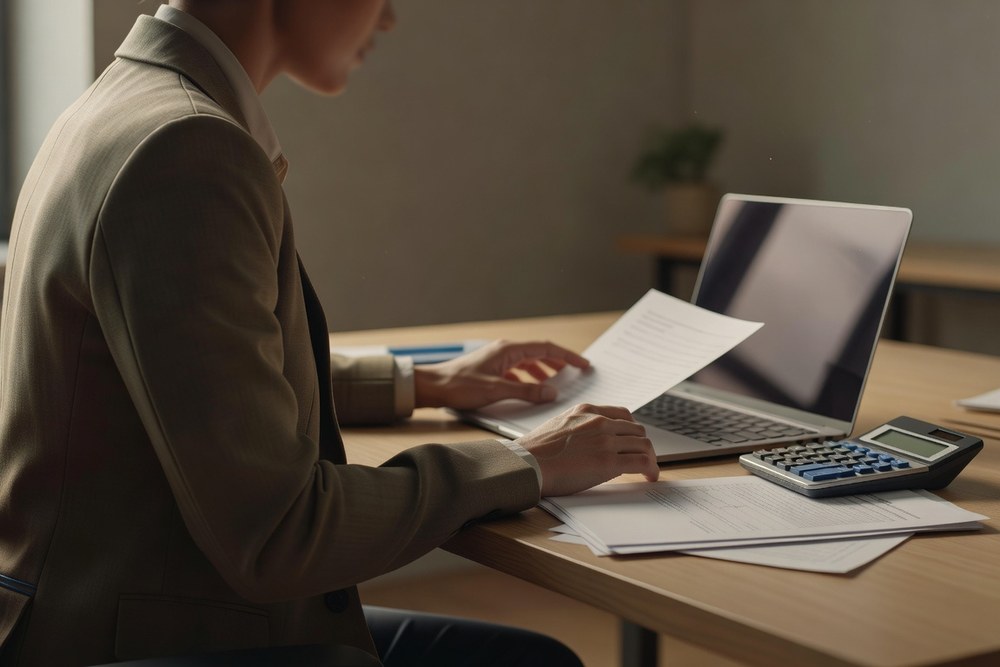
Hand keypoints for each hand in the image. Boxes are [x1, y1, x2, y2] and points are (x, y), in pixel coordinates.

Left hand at [413, 339, 589, 409]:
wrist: (432, 387)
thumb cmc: (459, 386)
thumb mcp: (496, 390)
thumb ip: (526, 391)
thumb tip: (552, 392)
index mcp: (508, 350)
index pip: (545, 348)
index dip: (567, 356)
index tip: (583, 364)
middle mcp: (504, 350)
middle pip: (538, 352)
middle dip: (558, 362)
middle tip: (575, 372)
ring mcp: (497, 359)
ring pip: (527, 362)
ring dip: (543, 371)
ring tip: (556, 383)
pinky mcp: (490, 369)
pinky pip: (516, 371)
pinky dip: (528, 379)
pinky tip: (530, 390)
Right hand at [516, 403, 658, 496]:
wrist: (525, 464)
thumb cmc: (534, 451)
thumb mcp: (558, 424)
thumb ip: (578, 426)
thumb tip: (588, 441)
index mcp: (587, 410)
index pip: (623, 415)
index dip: (632, 430)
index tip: (632, 441)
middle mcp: (600, 422)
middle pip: (637, 431)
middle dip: (642, 446)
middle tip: (643, 460)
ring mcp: (605, 441)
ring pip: (644, 445)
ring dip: (650, 459)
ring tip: (649, 471)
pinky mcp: (608, 462)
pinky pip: (642, 462)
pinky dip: (651, 469)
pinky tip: (649, 477)